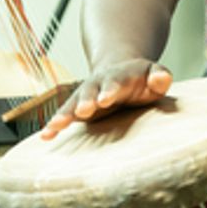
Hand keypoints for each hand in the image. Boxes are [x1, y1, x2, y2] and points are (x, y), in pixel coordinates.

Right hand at [39, 59, 171, 139]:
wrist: (119, 71)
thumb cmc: (142, 79)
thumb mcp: (155, 74)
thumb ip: (160, 75)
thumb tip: (160, 79)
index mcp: (119, 76)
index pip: (115, 82)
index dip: (110, 89)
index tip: (106, 98)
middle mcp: (99, 84)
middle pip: (90, 90)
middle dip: (86, 100)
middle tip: (83, 110)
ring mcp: (86, 95)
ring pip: (73, 102)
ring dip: (66, 113)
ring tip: (56, 125)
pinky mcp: (78, 108)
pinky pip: (64, 115)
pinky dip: (55, 124)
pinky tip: (46, 136)